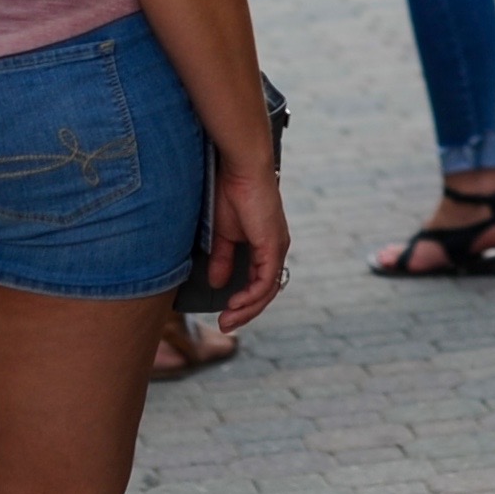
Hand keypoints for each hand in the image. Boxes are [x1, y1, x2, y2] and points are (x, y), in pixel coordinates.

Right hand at [202, 168, 292, 331]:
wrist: (239, 168)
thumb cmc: (230, 192)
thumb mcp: (222, 234)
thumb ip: (222, 259)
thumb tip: (217, 283)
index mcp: (264, 246)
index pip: (259, 282)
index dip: (243, 300)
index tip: (223, 312)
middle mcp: (275, 249)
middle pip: (265, 291)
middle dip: (245, 312)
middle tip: (225, 325)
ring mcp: (277, 247)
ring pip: (267, 291)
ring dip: (247, 309)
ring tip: (227, 319)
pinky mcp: (273, 245)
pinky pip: (266, 281)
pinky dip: (251, 296)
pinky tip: (235, 303)